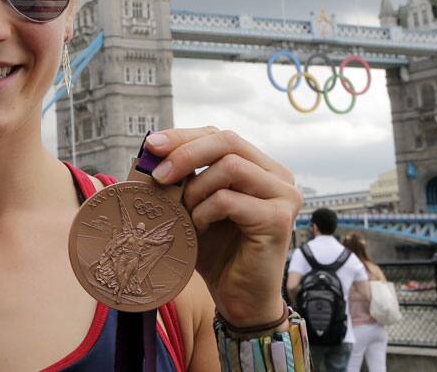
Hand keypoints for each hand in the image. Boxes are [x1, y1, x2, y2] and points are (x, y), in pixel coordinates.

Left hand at [144, 127, 301, 327]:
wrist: (239, 299)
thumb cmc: (217, 252)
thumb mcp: (196, 205)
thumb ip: (185, 177)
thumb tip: (152, 149)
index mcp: (262, 167)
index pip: (221, 136)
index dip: (185, 137)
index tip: (152, 145)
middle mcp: (279, 176)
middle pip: (228, 141)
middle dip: (185, 153)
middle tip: (157, 174)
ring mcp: (284, 196)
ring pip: (230, 167)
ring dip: (196, 188)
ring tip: (185, 212)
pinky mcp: (278, 219)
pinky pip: (228, 200)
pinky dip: (205, 212)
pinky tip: (199, 228)